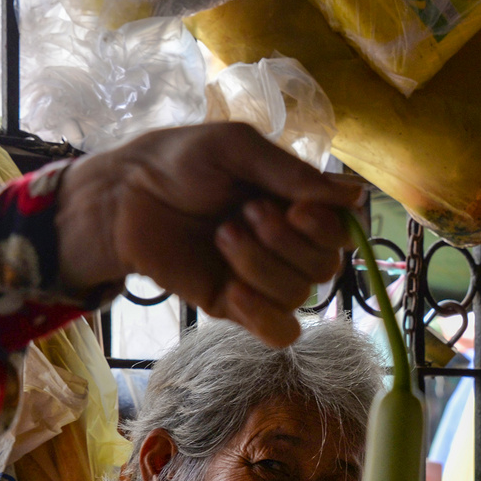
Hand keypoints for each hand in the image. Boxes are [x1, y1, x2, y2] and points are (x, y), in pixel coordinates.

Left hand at [56, 122, 364, 347]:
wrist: (123, 200)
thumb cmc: (178, 163)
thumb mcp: (236, 148)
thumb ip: (292, 173)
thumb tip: (356, 196)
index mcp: (297, 203)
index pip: (344, 230)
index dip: (326, 226)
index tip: (296, 206)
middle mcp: (289, 243)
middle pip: (326, 267)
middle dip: (284, 241)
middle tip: (240, 213)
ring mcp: (264, 279)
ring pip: (300, 296)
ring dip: (261, 265)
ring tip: (220, 236)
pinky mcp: (238, 308)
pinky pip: (281, 332)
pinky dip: (265, 315)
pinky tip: (235, 291)